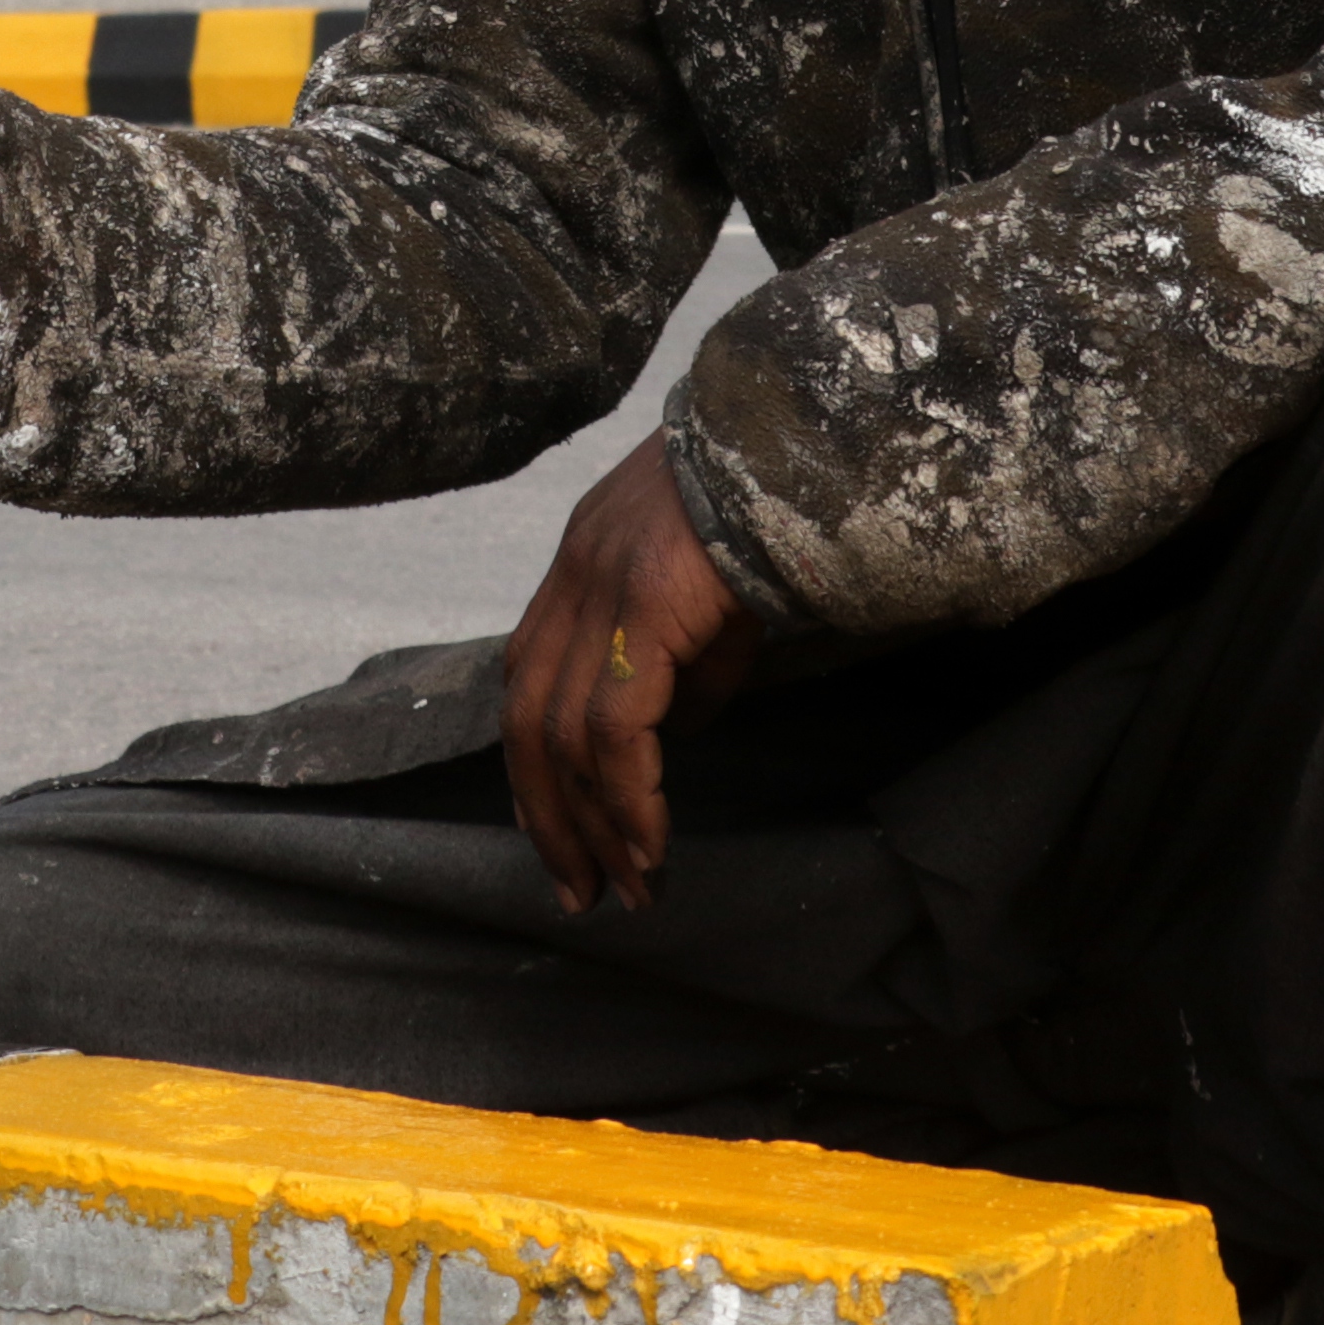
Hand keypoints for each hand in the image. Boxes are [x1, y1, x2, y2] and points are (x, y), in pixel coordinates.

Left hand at [499, 434, 754, 913]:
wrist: (798, 436)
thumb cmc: (770, 504)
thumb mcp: (717, 591)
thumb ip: (689, 660)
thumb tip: (678, 730)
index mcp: (582, 563)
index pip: (528, 677)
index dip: (533, 760)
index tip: (552, 826)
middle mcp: (573, 577)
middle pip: (525, 718)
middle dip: (548, 814)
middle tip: (577, 888)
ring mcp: (598, 590)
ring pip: (560, 735)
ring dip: (590, 824)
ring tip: (625, 888)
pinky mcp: (639, 608)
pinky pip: (613, 727)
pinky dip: (626, 796)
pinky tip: (649, 844)